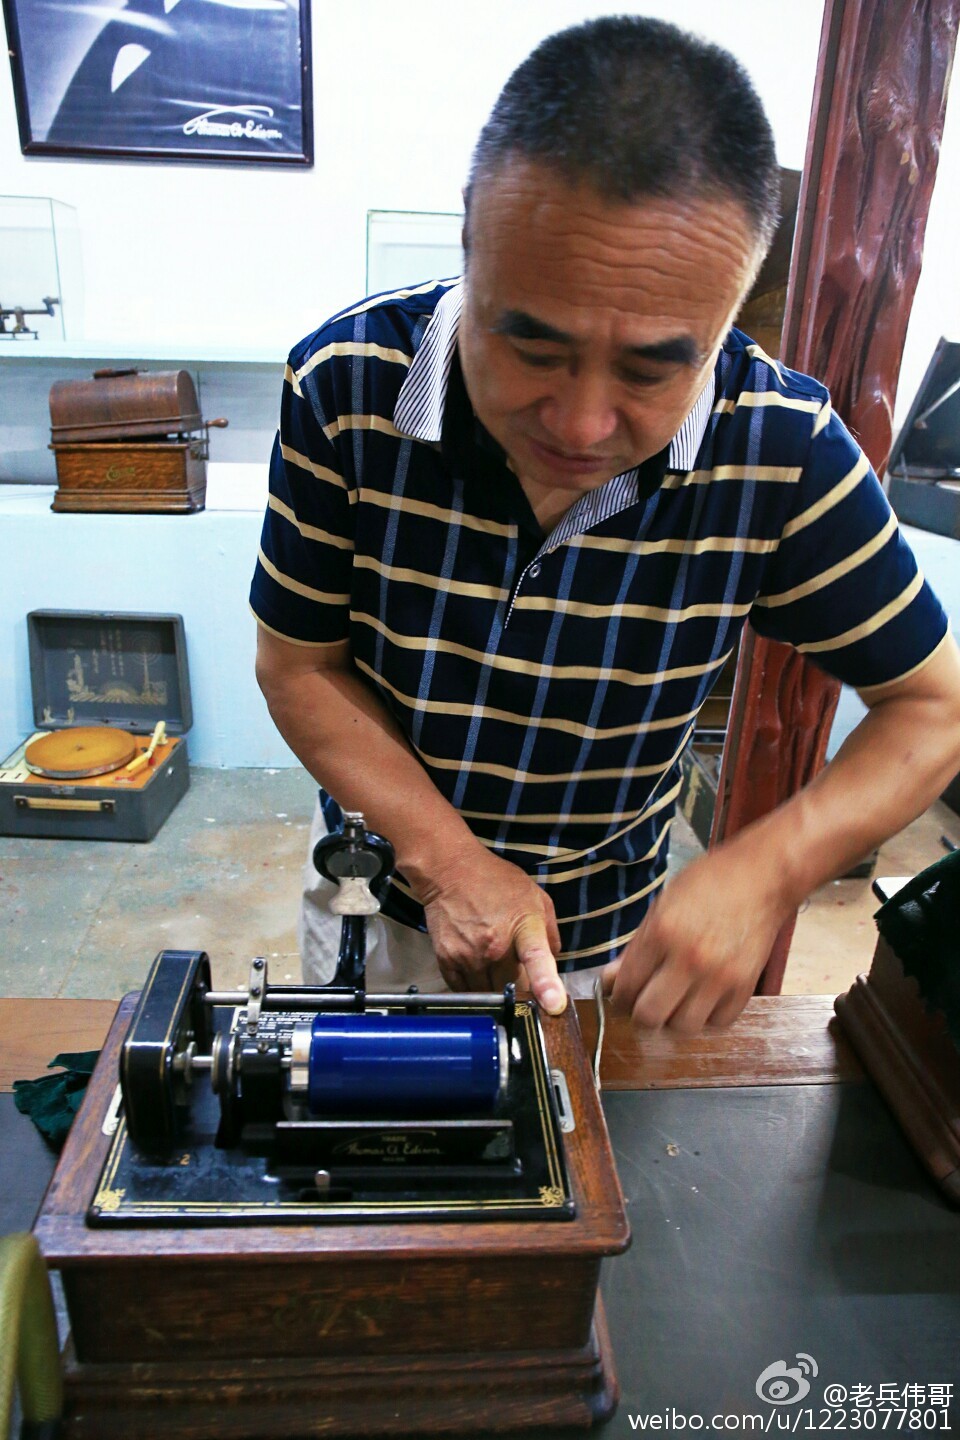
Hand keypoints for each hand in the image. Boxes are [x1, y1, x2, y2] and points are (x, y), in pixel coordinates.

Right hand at [418, 845, 566, 1013]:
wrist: (449, 870)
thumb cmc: (495, 881)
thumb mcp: (535, 897)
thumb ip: (550, 933)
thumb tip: (553, 962)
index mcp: (523, 927)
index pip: (537, 959)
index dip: (547, 984)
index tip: (554, 1005)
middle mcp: (495, 946)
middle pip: (513, 990)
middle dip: (520, 987)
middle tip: (516, 970)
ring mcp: (468, 956)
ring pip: (488, 994)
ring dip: (495, 988)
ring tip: (493, 964)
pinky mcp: (447, 960)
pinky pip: (464, 990)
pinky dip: (473, 986)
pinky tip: (475, 967)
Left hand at [601, 846, 794, 1031]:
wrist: (762, 878)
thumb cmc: (709, 884)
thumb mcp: (662, 906)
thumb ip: (636, 947)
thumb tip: (611, 980)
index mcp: (663, 933)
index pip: (626, 987)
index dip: (618, 997)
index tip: (622, 995)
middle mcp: (690, 960)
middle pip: (650, 1017)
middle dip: (640, 1014)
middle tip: (643, 1002)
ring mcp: (721, 977)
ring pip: (683, 1027)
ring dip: (673, 1019)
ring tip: (674, 1001)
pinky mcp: (745, 987)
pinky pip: (717, 1022)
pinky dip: (707, 1017)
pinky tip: (702, 997)